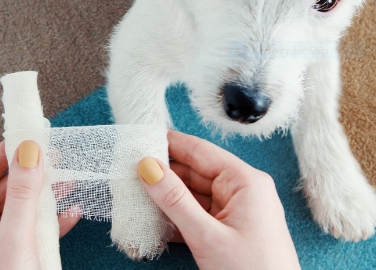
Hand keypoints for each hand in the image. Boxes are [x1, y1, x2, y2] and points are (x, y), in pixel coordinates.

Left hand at [0, 141, 80, 269]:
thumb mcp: (15, 243)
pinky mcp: (8, 267)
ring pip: (12, 216)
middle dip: (23, 178)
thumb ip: (22, 195)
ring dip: (39, 199)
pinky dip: (47, 223)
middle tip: (45, 153)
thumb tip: (28, 152)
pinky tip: (68, 213)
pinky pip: (25, 236)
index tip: (17, 139)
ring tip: (63, 179)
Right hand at [137, 131, 299, 269]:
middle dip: (163, 173)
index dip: (169, 143)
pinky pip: (200, 215)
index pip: (200, 151)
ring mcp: (238, 211)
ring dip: (167, 197)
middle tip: (129, 171)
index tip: (139, 139)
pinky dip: (178, 217)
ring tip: (135, 194)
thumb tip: (148, 167)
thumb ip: (175, 201)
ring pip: (195, 195)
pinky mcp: (231, 231)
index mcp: (245, 181)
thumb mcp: (207, 236)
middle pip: (195, 172)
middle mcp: (243, 190)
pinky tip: (155, 220)